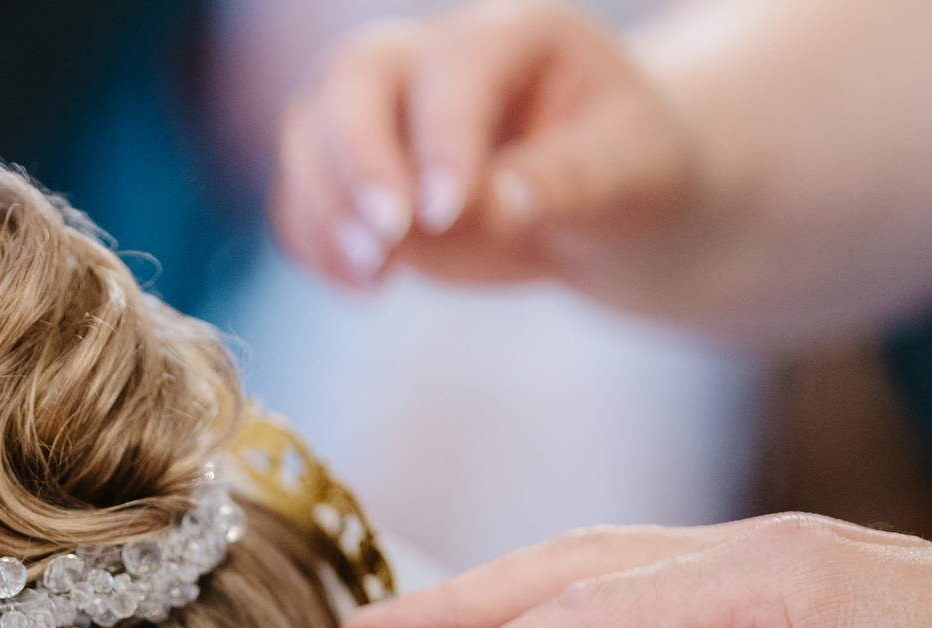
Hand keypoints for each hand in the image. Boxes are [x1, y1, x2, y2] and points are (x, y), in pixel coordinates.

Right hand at [272, 0, 693, 288]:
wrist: (602, 197)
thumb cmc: (627, 171)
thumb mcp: (630, 172)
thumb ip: (569, 181)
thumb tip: (499, 204)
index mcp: (514, 34)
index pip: (453, 71)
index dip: (441, 139)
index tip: (447, 213)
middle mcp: (433, 56)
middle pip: (353, 77)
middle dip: (355, 160)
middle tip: (385, 239)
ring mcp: (385, 112)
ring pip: (309, 130)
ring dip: (323, 209)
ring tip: (373, 275)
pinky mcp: (356, 172)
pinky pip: (301, 195)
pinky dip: (312, 243)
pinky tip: (365, 288)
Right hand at [341, 513, 931, 627]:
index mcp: (778, 587)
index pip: (598, 619)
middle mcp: (756, 557)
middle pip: (576, 568)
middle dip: (463, 604)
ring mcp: (762, 570)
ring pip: (600, 569)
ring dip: (502, 601)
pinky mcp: (772, 600)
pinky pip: (640, 596)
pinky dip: (564, 619)